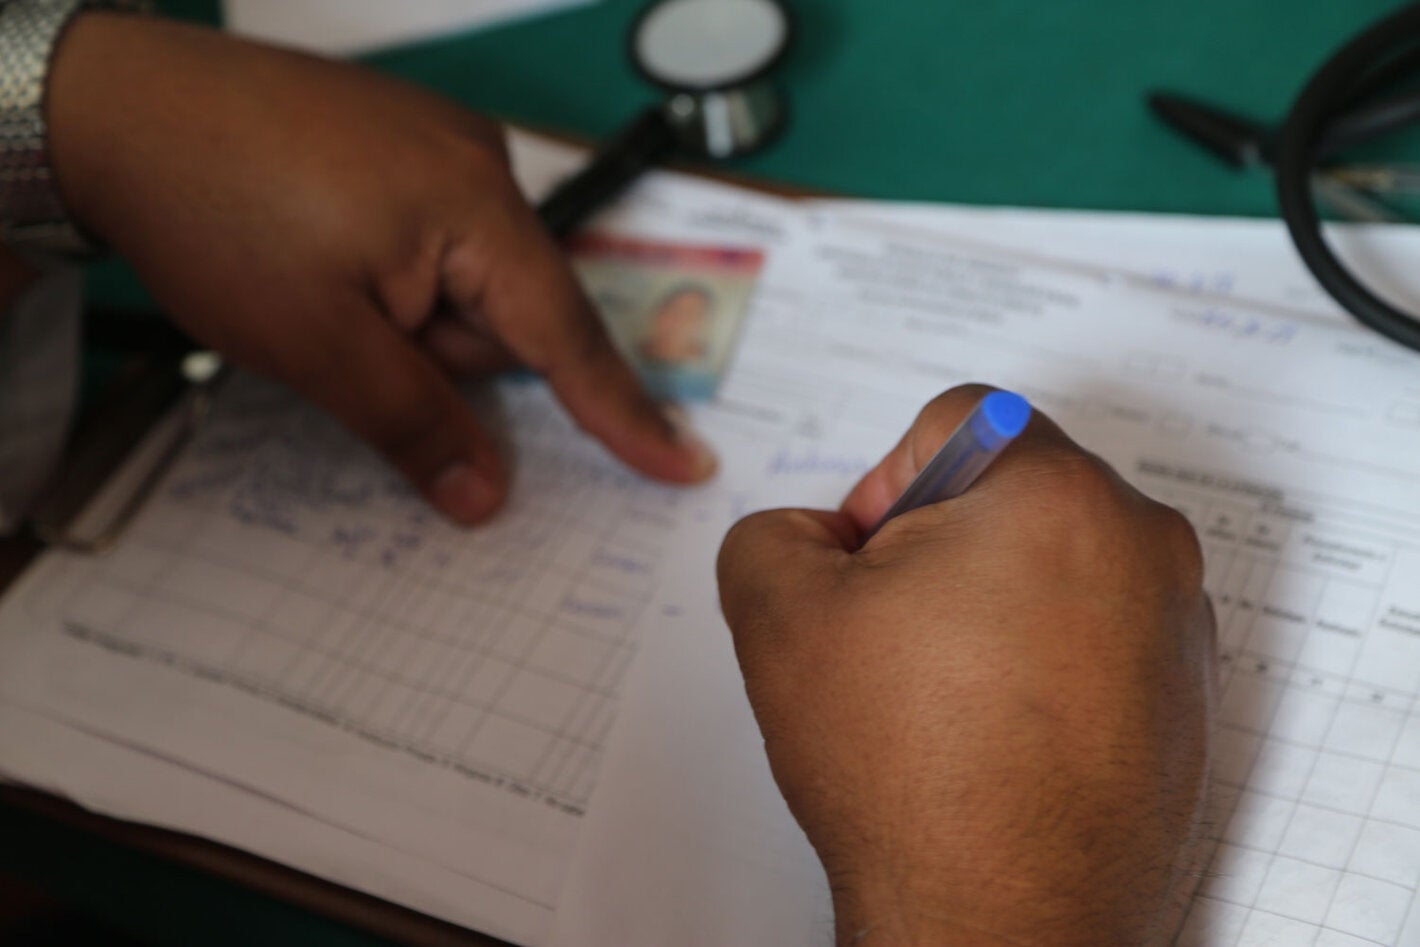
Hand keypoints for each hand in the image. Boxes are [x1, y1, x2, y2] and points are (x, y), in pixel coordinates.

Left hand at [45, 13, 714, 524]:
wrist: (112, 102)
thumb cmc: (217, 214)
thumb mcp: (319, 344)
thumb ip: (415, 422)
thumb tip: (486, 499)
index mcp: (477, 207)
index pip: (568, 335)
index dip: (623, 414)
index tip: (684, 467)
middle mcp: (476, 163)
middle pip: (506, 310)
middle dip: (442, 350)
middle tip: (350, 340)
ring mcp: (433, 143)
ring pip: (460, 279)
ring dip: (408, 315)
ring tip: (315, 287)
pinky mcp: (395, 141)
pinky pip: (429, 239)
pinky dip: (391, 275)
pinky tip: (319, 257)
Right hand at [718, 385, 1215, 945]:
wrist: (997, 923)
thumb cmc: (909, 772)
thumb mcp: (777, 614)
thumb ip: (772, 531)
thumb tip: (810, 537)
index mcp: (1055, 493)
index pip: (956, 421)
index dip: (885, 482)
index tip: (866, 561)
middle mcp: (1141, 544)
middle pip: (1013, 489)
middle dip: (939, 543)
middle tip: (894, 628)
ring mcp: (1177, 626)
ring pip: (1057, 564)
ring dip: (993, 602)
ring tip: (942, 690)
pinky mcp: (1187, 699)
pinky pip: (1100, 635)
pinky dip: (1043, 659)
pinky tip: (992, 729)